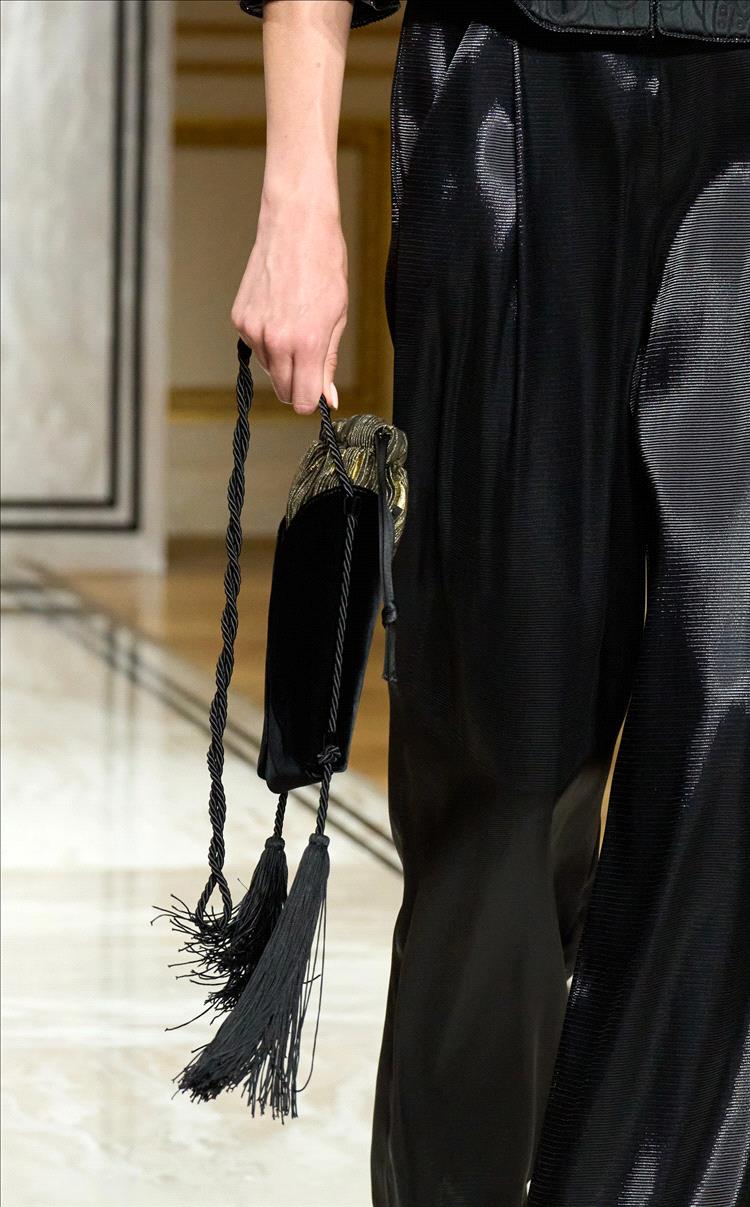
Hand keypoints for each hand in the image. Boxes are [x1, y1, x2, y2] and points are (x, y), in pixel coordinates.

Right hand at [231, 195, 347, 414]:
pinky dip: (267, 340)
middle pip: (283, 391)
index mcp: (305, 343)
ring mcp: (253, 329)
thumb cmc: (323, 263)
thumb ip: (328, 361)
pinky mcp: (239, 318)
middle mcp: (275, 340)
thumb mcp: (338, 316)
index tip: (318, 392)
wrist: (296, 224)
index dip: (313, 400)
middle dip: (298, 384)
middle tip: (310, 359)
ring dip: (282, 359)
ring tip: (295, 325)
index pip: (302, 400)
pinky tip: (279, 314)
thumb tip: (328, 396)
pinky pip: (255, 347)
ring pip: (269, 368)